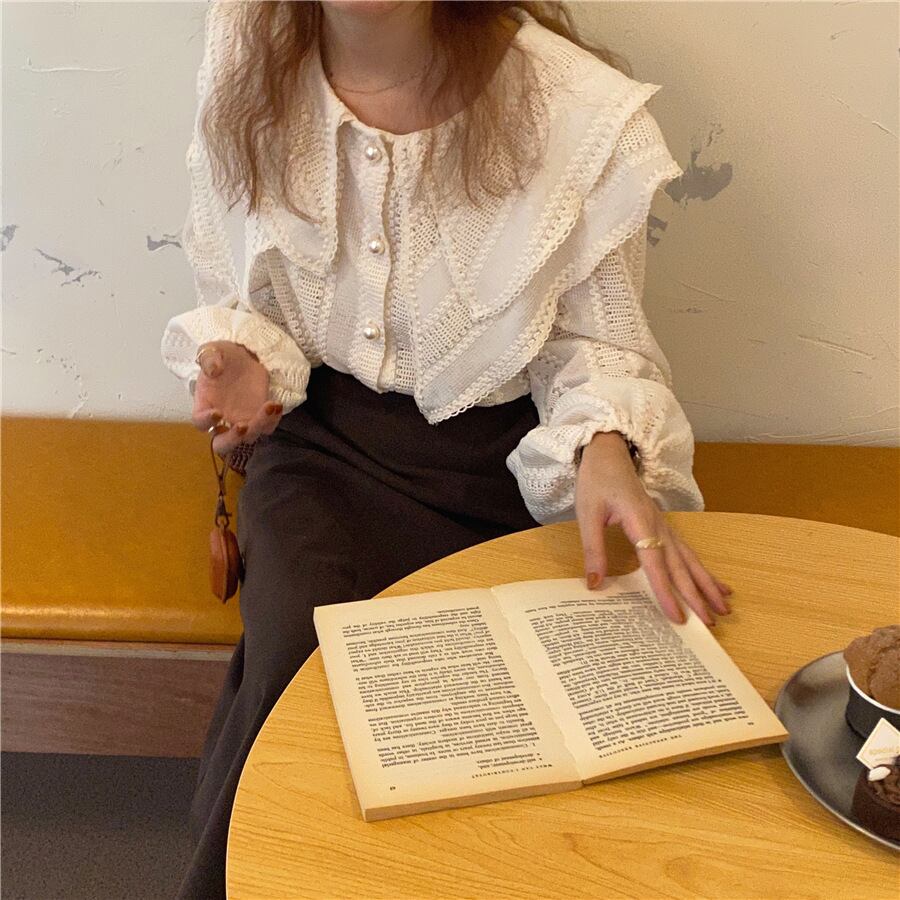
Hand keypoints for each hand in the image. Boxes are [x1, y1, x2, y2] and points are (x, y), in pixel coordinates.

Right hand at [190, 341, 283, 455]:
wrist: (244, 357)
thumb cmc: (223, 356)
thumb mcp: (213, 350)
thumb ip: (209, 359)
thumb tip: (213, 369)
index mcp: (204, 406)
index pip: (200, 423)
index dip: (206, 421)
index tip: (217, 412)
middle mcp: (222, 420)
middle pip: (223, 444)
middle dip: (232, 440)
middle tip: (242, 427)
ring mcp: (242, 421)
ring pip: (249, 437)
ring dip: (259, 425)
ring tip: (269, 406)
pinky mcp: (260, 417)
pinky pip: (267, 427)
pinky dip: (273, 420)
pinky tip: (276, 405)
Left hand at [574, 431, 732, 626]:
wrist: (609, 454)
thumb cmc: (597, 481)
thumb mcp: (587, 513)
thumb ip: (593, 549)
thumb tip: (595, 584)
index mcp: (640, 521)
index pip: (655, 563)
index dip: (666, 591)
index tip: (677, 616)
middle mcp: (659, 525)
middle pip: (680, 565)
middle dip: (696, 596)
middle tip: (710, 624)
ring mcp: (665, 525)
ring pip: (690, 559)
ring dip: (707, 585)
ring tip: (724, 609)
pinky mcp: (664, 526)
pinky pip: (688, 552)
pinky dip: (703, 571)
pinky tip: (718, 586)